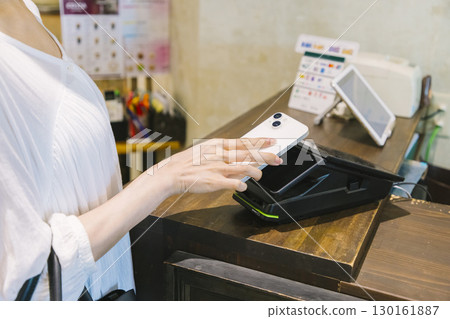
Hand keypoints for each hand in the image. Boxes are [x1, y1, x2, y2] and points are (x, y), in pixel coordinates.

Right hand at [149, 138, 282, 194]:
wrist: (171, 173)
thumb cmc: (186, 163)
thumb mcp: (204, 151)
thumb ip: (221, 153)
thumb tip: (236, 156)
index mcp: (218, 145)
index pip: (244, 142)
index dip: (259, 141)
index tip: (271, 140)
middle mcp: (220, 155)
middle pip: (248, 154)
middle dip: (266, 156)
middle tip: (277, 158)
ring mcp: (218, 168)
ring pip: (244, 168)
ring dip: (256, 172)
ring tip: (260, 176)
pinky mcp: (215, 181)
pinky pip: (234, 183)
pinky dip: (241, 185)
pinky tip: (244, 187)